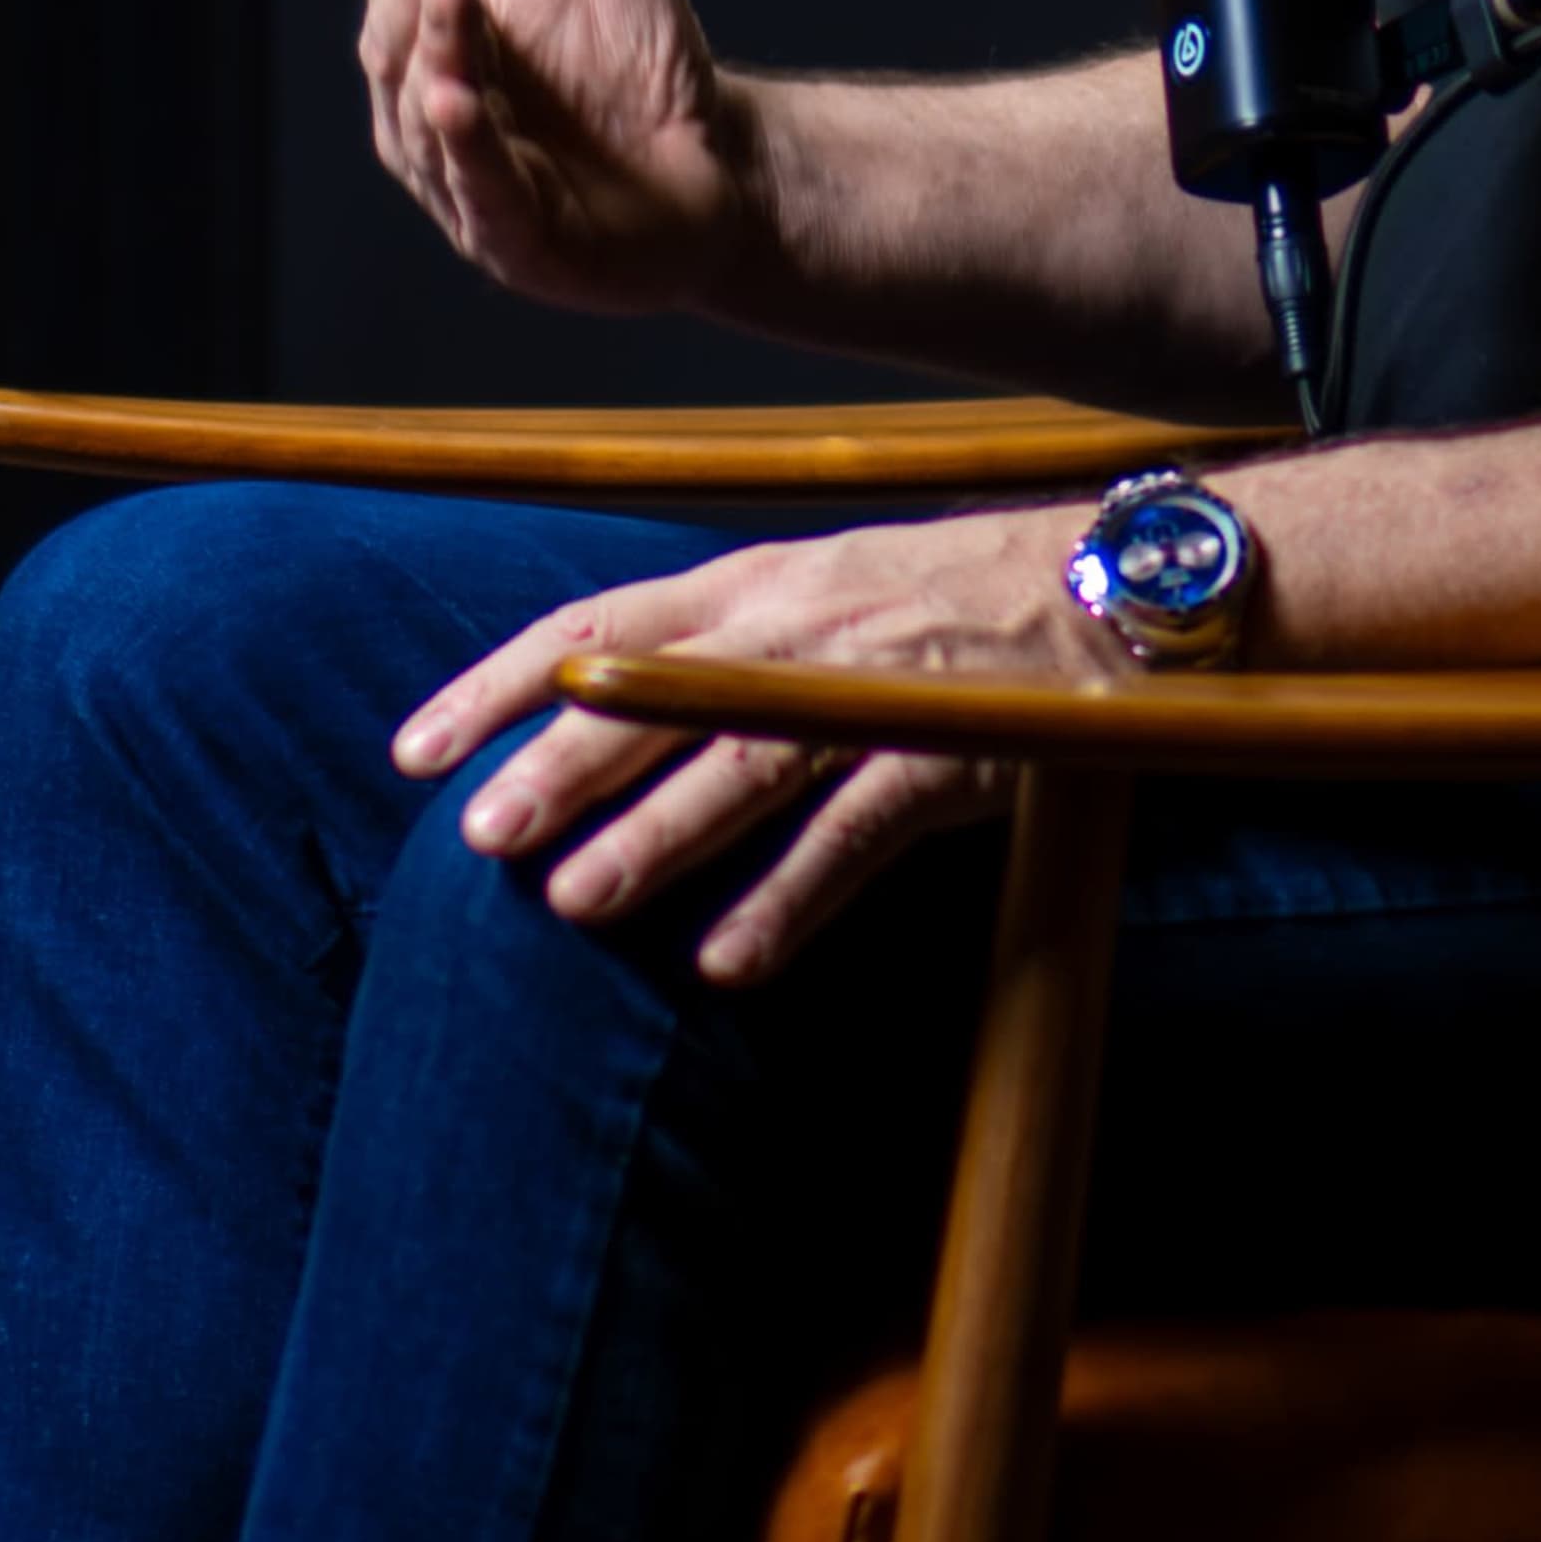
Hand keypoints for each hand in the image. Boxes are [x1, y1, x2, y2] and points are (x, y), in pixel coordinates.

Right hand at [357, 0, 764, 313]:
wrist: (719, 163)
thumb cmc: (636, 47)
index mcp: (432, 34)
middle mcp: (426, 109)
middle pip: (393, 38)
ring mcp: (465, 180)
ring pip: (422, 113)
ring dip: (436, 51)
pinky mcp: (515, 237)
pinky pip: (474, 189)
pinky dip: (464, 145)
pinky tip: (463, 96)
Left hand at [392, 507, 1100, 979]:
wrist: (1126, 581)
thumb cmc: (966, 598)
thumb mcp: (831, 592)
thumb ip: (729, 644)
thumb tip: (607, 720)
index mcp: (760, 581)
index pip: (599, 621)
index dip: (501, 681)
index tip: (414, 747)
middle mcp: (801, 621)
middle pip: (656, 691)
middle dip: (560, 762)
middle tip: (477, 835)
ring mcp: (876, 684)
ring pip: (744, 758)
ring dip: (656, 833)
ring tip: (576, 902)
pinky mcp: (953, 745)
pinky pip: (858, 831)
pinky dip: (792, 897)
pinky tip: (731, 960)